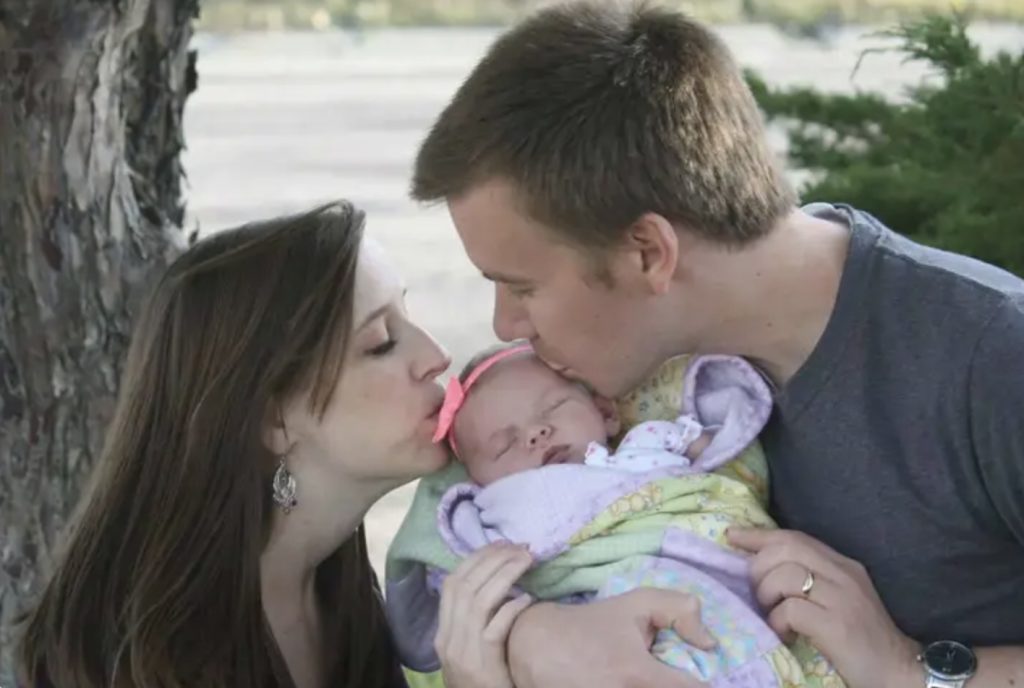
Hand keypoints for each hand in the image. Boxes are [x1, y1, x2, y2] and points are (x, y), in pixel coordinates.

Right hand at [436, 542, 534, 687]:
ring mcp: (463, 654)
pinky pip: (494, 630)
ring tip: (527, 561)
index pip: (452, 583)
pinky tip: (527, 599)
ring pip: (479, 602)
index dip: (475, 559)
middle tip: (519, 547)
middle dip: (492, 560)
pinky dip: (510, 610)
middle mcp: (447, 640)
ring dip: (504, 576)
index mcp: (443, 633)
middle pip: (464, 587)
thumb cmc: (486, 684)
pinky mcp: (482, 667)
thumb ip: (479, 622)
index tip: (500, 543)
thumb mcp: (473, 651)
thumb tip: (502, 586)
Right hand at [507, 587, 715, 687]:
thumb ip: (679, 610)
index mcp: (638, 674)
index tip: (700, 677)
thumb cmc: (592, 623)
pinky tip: (630, 684)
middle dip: (672, 685)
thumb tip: (710, 643)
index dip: (702, 684)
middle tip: (667, 676)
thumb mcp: (636, 603)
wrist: (535, 645)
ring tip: (644, 678)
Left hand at [728, 527, 920, 687]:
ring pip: (785, 575)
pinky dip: (778, 621)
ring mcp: (842, 598)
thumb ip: (810, 576)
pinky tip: (786, 634)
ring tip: (772, 614)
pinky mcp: (837, 625)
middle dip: (759, 567)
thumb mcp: (837, 597)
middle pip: (786, 549)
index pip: (794, 537)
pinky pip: (791, 610)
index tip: (733, 536)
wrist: (898, 670)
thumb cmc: (861, 636)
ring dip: (767, 595)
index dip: (759, 535)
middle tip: (758, 593)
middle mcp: (844, 574)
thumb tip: (763, 565)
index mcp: (842, 564)